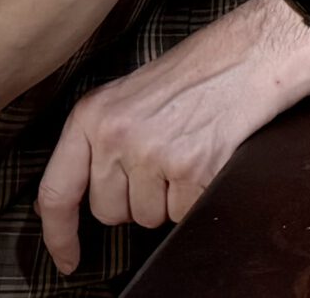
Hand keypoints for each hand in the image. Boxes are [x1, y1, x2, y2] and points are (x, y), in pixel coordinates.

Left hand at [36, 0, 309, 274]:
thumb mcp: (128, 96)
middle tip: (163, 159)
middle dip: (135, 199)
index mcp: (92, 115)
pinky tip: (208, 158)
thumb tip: (76, 198)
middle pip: (108, 211)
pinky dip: (198, 195)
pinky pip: (183, 213)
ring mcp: (153, 153)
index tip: (68, 258)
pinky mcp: (191, 168)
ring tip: (189, 151)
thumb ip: (99, 141)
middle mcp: (116, 135)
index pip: (56, 191)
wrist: (252, 52)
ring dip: (170, 197)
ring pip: (148, 217)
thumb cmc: (196, 72)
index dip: (59, 235)